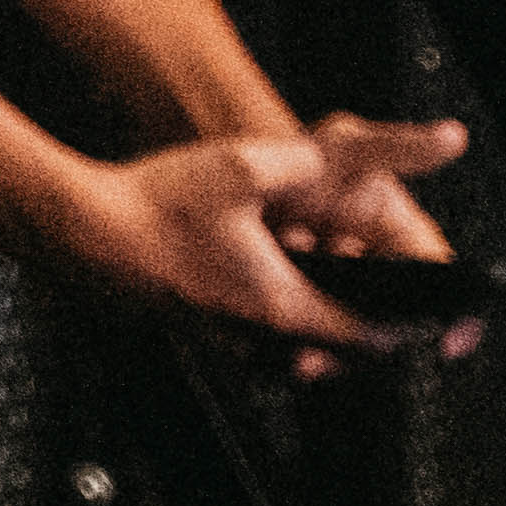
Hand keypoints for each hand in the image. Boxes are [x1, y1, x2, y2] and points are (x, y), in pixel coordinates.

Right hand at [44, 120, 474, 357]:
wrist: (87, 229)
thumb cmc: (154, 206)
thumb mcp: (239, 166)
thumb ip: (308, 160)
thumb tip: (344, 156)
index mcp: (282, 301)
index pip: (368, 337)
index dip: (401, 328)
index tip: (419, 316)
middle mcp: (260, 330)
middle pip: (339, 349)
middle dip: (364, 323)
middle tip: (374, 288)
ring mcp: (229, 334)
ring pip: (301, 345)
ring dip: (322, 317)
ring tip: (319, 274)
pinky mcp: (204, 328)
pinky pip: (263, 336)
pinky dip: (281, 314)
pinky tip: (265, 268)